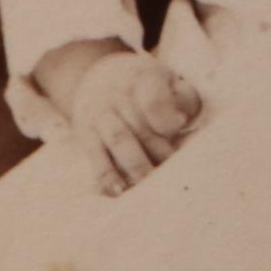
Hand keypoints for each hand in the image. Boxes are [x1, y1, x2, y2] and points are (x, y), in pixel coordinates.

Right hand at [65, 49, 200, 193]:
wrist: (97, 78)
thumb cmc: (146, 86)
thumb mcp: (167, 79)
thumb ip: (183, 98)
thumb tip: (183, 123)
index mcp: (142, 78)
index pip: (153, 100)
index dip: (167, 118)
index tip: (180, 126)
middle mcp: (117, 95)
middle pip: (140, 127)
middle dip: (160, 151)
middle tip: (177, 170)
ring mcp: (100, 116)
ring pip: (118, 141)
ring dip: (137, 166)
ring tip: (151, 184)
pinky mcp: (87, 136)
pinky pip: (96, 157)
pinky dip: (107, 176)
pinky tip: (120, 191)